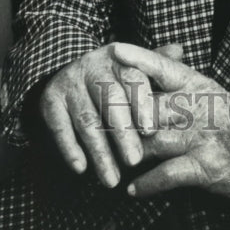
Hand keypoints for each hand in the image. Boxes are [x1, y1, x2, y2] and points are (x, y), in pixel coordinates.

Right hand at [39, 42, 182, 187]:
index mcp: (117, 58)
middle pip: (109, 100)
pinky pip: (59, 127)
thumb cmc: (113, 79)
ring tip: (112, 180)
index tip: (150, 131)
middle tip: (134, 161)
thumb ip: (156, 64)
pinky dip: (70, 149)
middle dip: (123, 133)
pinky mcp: (50, 101)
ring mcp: (69, 83)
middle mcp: (91, 67)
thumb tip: (179, 50)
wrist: (69, 76)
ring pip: (86, 120)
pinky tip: (81, 168)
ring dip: (100, 152)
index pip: (132, 77)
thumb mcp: (133, 68)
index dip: (142, 104)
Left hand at [112, 42, 229, 205]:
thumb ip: (179, 83)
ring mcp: (203, 137)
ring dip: (126, 152)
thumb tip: (145, 67)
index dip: (139, 58)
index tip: (114, 51)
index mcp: (199, 86)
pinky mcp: (207, 167)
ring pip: (153, 139)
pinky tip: (132, 189)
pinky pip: (169, 174)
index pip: (165, 67)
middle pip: (149, 105)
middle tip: (93, 119)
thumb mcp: (212, 95)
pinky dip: (148, 183)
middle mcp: (199, 107)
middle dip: (120, 115)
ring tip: (104, 160)